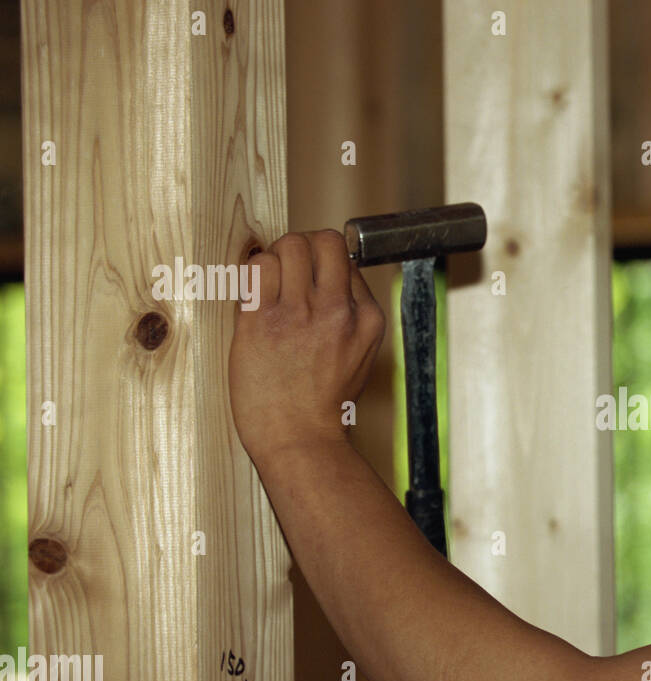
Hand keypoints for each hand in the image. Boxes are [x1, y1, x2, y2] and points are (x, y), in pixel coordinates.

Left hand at [229, 230, 385, 462]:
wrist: (300, 440)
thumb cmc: (323, 402)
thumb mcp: (360, 354)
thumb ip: (352, 312)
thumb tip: (332, 271)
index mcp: (367, 318)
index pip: (346, 258)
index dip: (323, 263)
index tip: (310, 279)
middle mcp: (338, 311)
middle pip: (321, 240)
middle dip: (301, 247)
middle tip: (289, 271)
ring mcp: (299, 315)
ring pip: (287, 246)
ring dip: (275, 260)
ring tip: (270, 289)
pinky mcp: (261, 322)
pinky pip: (256, 267)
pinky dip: (253, 274)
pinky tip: (254, 298)